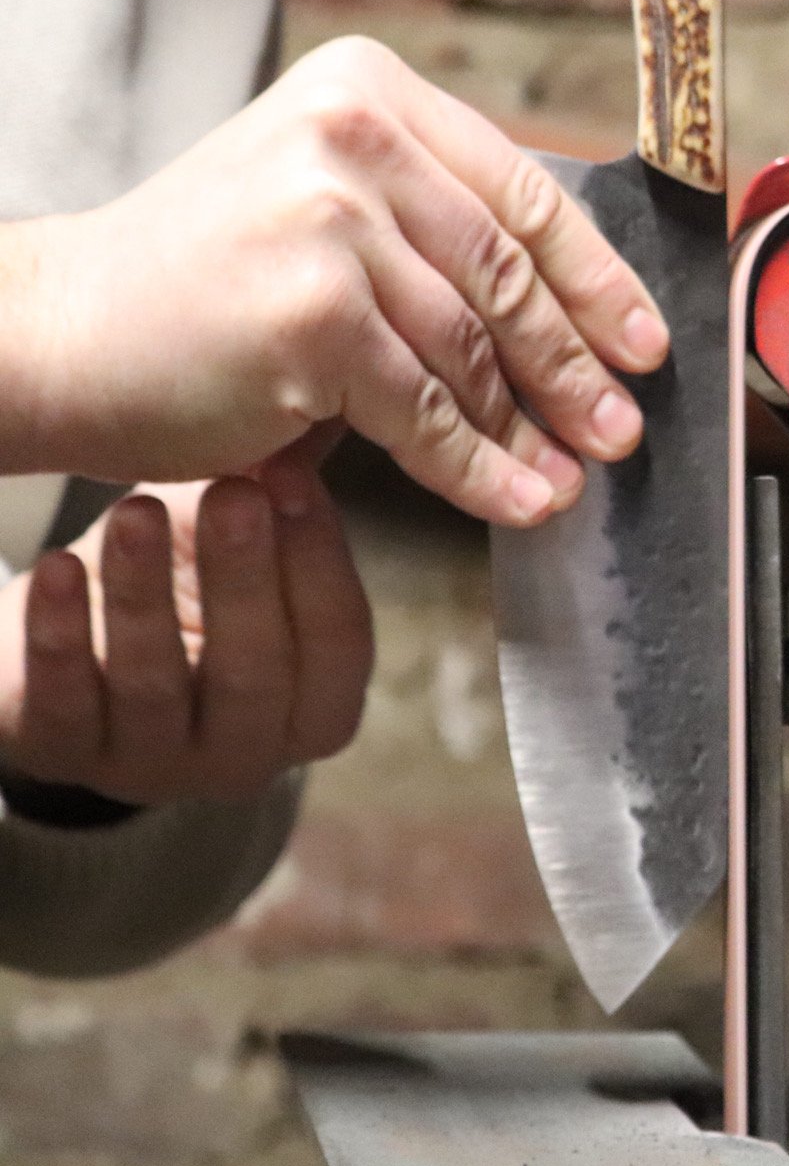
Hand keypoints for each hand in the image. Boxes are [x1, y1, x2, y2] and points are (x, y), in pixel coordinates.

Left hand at [0, 448, 371, 804]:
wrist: (77, 644)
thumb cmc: (190, 585)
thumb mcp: (254, 548)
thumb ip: (294, 498)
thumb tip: (354, 398)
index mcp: (319, 709)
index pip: (339, 642)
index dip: (320, 561)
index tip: (293, 479)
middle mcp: (249, 755)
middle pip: (256, 672)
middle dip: (245, 577)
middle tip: (234, 493)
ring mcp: (153, 767)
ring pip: (156, 683)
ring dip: (146, 593)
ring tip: (137, 511)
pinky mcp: (63, 759)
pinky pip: (64, 700)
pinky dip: (59, 631)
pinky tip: (58, 566)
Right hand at [1, 36, 669, 526]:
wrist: (56, 330)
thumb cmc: (202, 279)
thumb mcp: (322, 205)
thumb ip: (432, 228)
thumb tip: (580, 319)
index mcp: (370, 91)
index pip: (522, 192)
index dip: (597, 278)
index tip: (646, 341)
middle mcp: (354, 137)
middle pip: (508, 273)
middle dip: (576, 362)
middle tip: (622, 426)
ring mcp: (330, 223)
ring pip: (471, 347)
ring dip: (532, 427)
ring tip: (572, 474)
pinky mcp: (312, 317)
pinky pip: (426, 410)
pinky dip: (478, 467)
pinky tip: (517, 501)